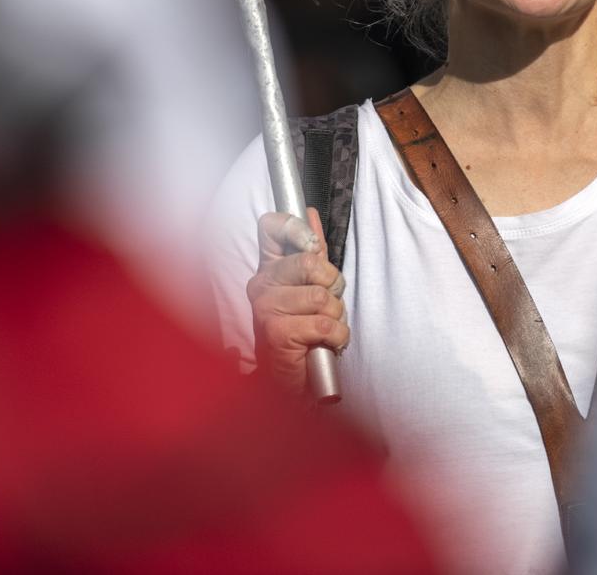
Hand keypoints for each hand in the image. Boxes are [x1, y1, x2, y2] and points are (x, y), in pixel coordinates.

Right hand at [246, 207, 348, 392]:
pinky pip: (324, 323)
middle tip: (326, 307)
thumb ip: (312, 250)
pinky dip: (336, 336)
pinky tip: (325, 344)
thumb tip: (310, 213)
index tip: (313, 247)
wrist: (294, 383)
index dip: (297, 229)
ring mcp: (264, 307)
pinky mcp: (276, 332)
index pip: (272, 226)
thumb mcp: (312, 286)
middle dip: (333, 287)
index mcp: (268, 268)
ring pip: (322, 296)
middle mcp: (260, 284)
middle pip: (309, 261)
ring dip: (336, 316)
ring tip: (324, 329)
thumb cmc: (305, 333)